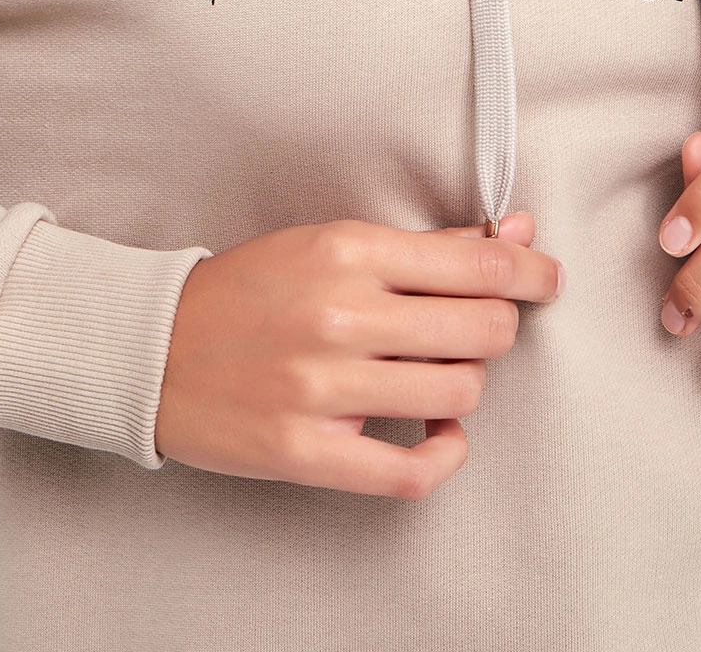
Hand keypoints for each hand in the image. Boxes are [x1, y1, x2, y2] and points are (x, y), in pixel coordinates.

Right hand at [155, 209, 562, 496]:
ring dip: (465, 384)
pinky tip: (439, 437)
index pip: (476, 261)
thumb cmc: (246, 290)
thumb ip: (423, 246)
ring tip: (441, 374)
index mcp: (347, 250)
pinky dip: (444, 457)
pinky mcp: (309, 451)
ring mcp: (324, 388)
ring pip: (458, 393)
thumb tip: (513, 229)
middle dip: (500, 327)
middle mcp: (340, 314)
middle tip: (482, 327)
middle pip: (482, 328)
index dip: (530, 271)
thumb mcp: (329, 243)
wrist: (154, 348)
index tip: (546, 277)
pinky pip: (412, 470)